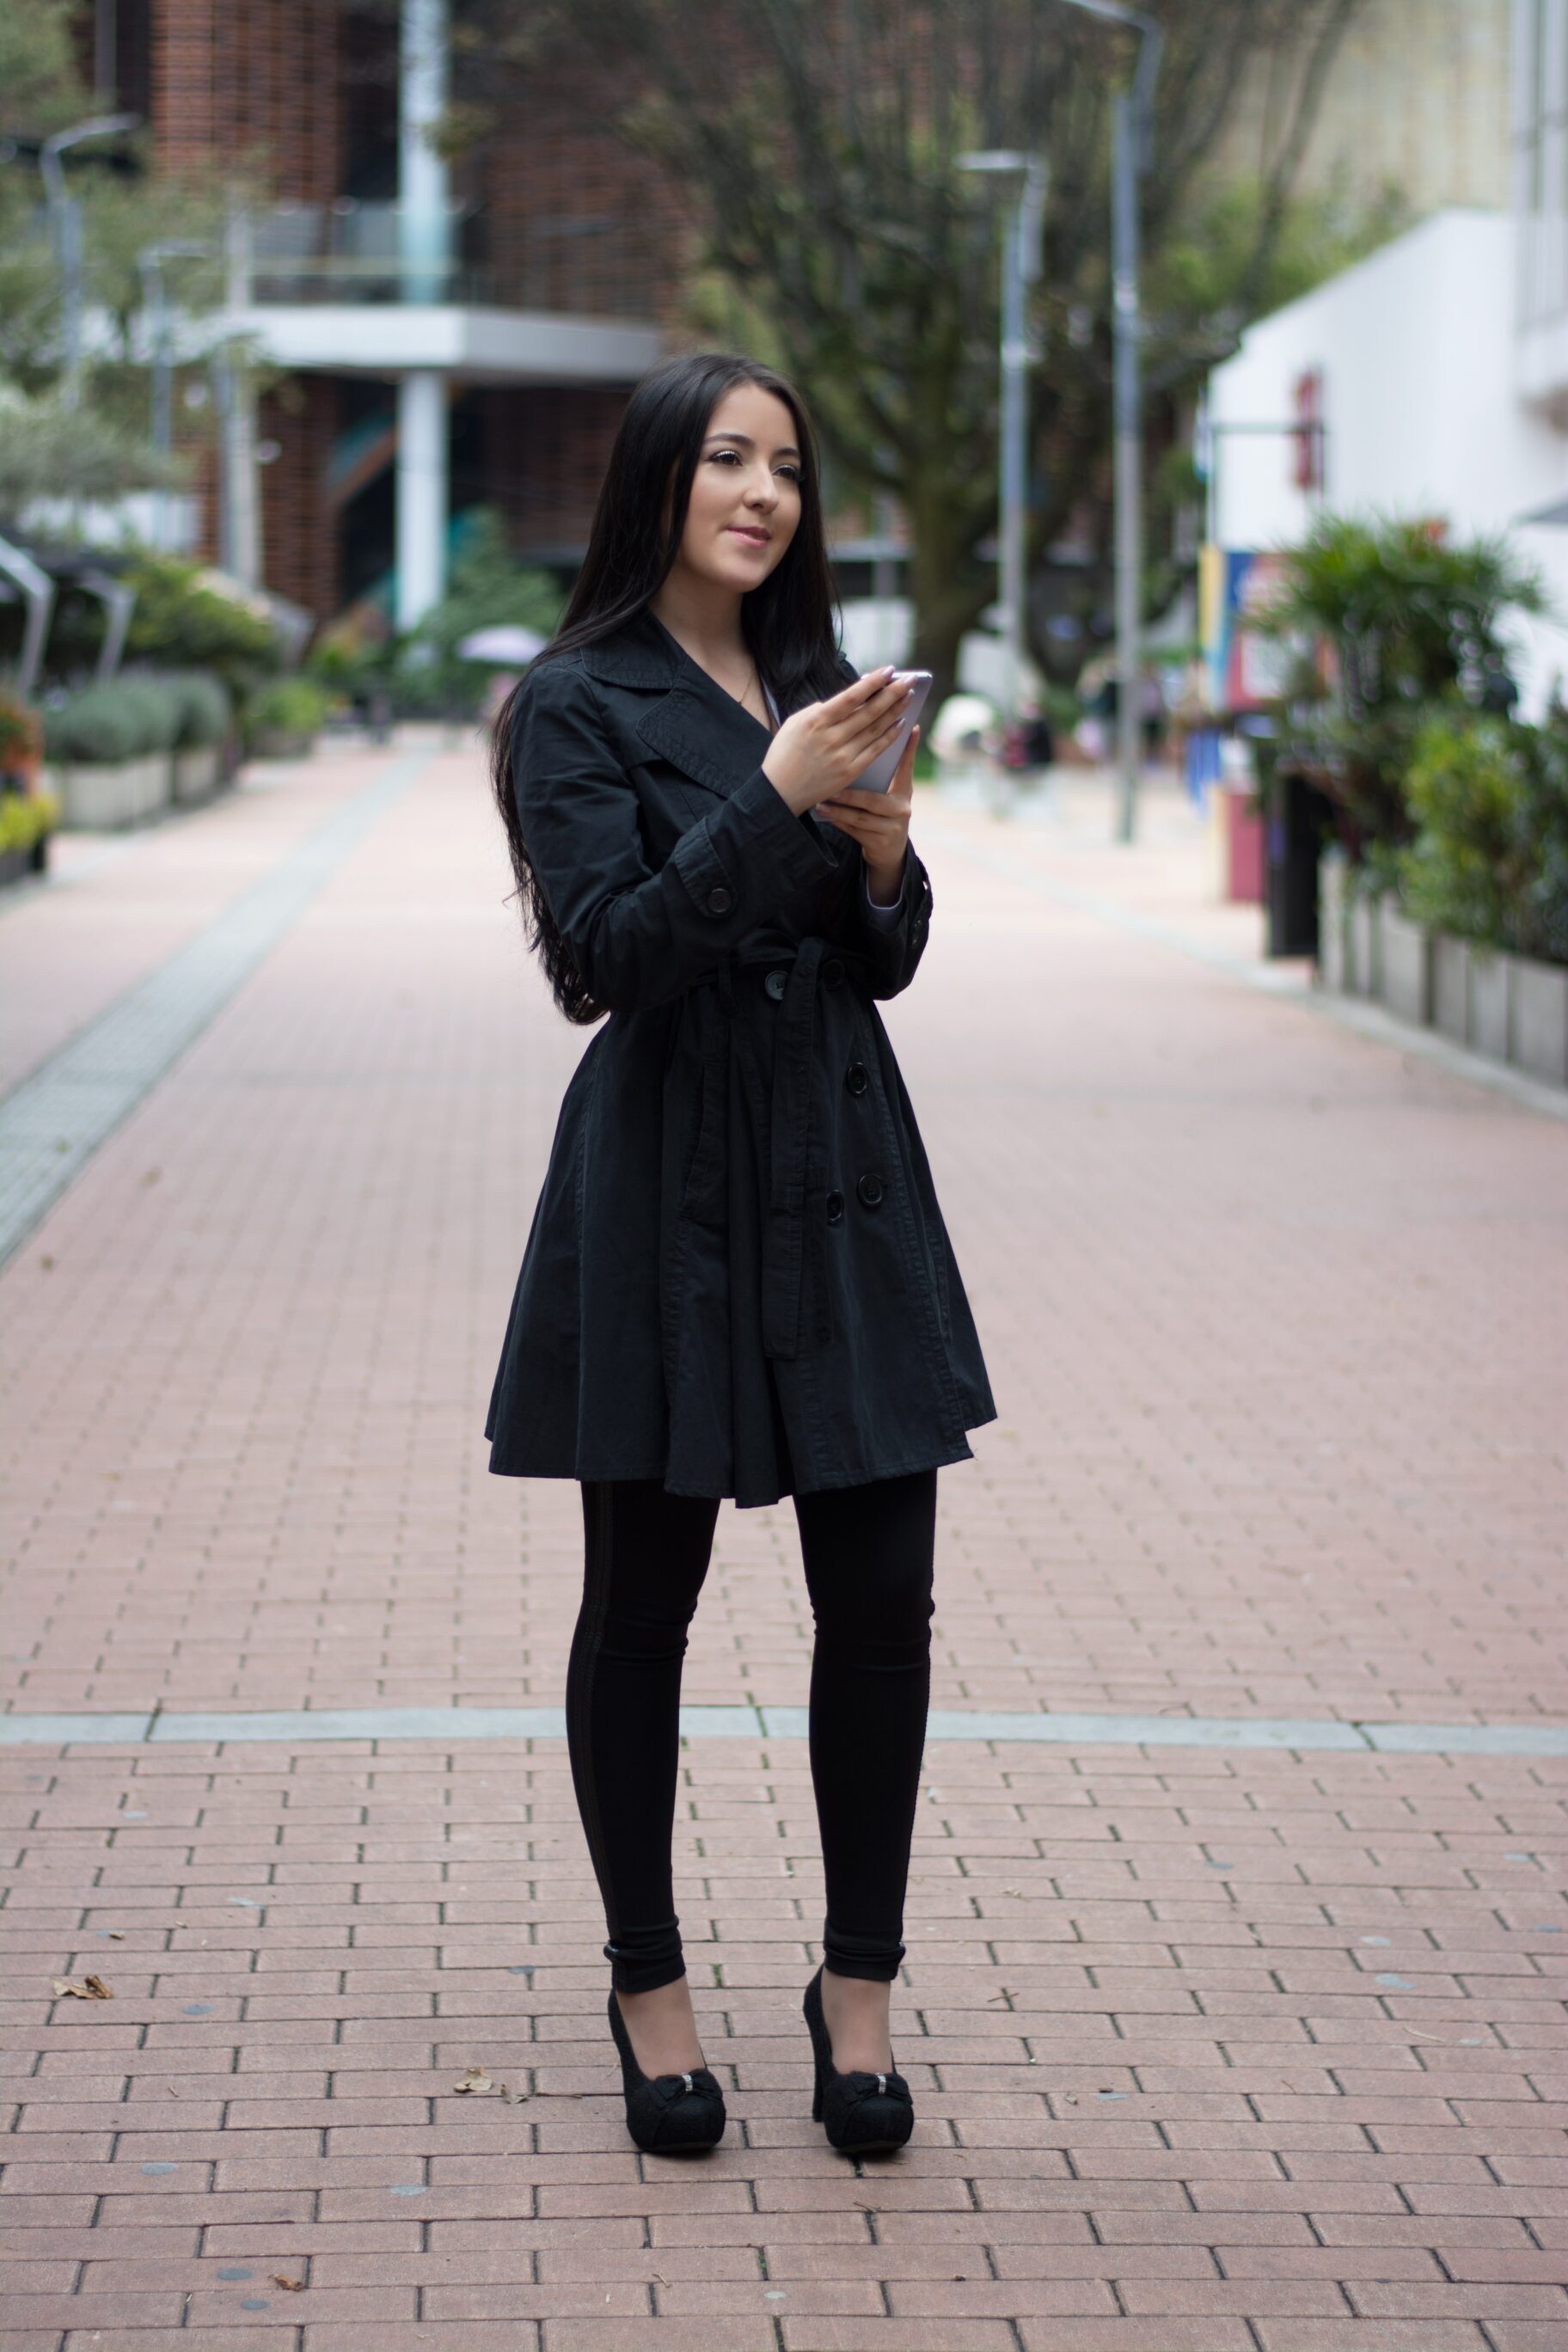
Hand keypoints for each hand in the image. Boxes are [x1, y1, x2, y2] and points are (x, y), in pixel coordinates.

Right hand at [762, 667, 916, 815]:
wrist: (779, 792)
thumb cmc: (784, 754)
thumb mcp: (794, 723)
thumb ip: (818, 710)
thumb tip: (845, 702)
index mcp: (816, 721)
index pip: (852, 696)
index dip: (873, 682)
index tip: (889, 670)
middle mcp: (832, 737)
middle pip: (870, 711)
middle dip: (894, 693)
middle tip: (911, 680)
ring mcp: (843, 756)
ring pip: (876, 729)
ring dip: (896, 711)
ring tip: (909, 697)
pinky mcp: (850, 772)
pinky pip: (876, 750)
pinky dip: (890, 736)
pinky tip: (901, 724)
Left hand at [815, 725, 917, 900]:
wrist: (888, 852)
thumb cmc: (881, 814)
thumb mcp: (888, 795)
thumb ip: (881, 776)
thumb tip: (867, 744)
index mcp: (905, 792)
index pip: (906, 767)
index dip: (909, 748)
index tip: (910, 727)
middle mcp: (902, 809)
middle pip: (873, 799)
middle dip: (849, 794)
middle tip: (830, 786)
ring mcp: (892, 828)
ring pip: (860, 818)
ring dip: (838, 810)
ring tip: (821, 803)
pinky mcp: (880, 843)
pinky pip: (853, 831)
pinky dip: (838, 822)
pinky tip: (824, 816)